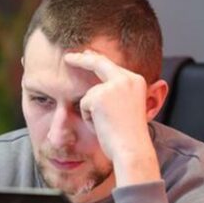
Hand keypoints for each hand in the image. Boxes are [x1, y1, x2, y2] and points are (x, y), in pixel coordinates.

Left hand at [63, 50, 160, 185]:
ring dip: (91, 112)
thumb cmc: (129, 136)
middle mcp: (126, 79)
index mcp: (136, 81)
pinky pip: (83, 105)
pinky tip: (101, 126)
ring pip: (89, 94)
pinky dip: (88, 119)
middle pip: (98, 62)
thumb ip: (117, 94)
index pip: (111, 65)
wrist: (131, 148)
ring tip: (106, 125)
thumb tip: (98, 89)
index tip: (87, 54)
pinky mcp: (99, 96)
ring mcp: (113, 86)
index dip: (97, 58)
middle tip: (67, 57)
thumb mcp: (128, 109)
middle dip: (81, 59)